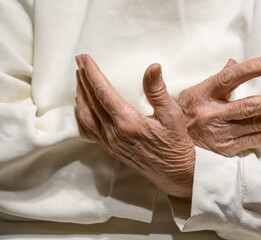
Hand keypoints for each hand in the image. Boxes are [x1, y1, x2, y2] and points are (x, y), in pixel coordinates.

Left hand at [75, 54, 194, 198]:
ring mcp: (110, 143)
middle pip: (91, 101)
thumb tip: (152, 67)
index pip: (103, 92)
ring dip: (80, 96)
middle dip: (83, 79)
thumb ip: (158, 91)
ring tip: (78, 80)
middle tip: (78, 62)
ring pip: (86, 116)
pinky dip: (82, 116)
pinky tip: (81, 108)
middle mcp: (114, 133)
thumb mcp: (172, 115)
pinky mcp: (111, 149)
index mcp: (128, 122)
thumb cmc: (177, 145)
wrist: (176, 174)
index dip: (92, 73)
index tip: (84, 58)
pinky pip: (89, 131)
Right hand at [177, 58, 260, 156]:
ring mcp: (219, 133)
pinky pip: (251, 142)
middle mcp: (212, 114)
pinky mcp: (224, 149)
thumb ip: (216, 78)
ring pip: (253, 125)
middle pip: (248, 106)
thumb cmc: (186, 114)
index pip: (229, 79)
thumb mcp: (194, 93)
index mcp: (204, 95)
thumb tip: (234, 62)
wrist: (171, 145)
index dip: (249, 70)